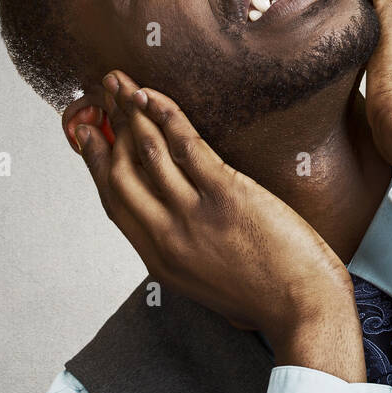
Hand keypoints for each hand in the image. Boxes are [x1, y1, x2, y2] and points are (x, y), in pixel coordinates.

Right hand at [63, 71, 362, 377]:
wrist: (304, 310)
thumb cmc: (269, 297)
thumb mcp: (211, 285)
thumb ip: (189, 257)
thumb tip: (186, 236)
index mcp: (159, 259)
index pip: (114, 202)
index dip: (96, 163)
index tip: (86, 135)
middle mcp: (167, 236)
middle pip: (121, 172)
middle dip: (106, 127)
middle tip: (98, 95)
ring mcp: (193, 215)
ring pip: (148, 153)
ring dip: (129, 112)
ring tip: (119, 83)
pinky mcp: (226, 196)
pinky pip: (187, 147)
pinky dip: (165, 117)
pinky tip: (153, 96)